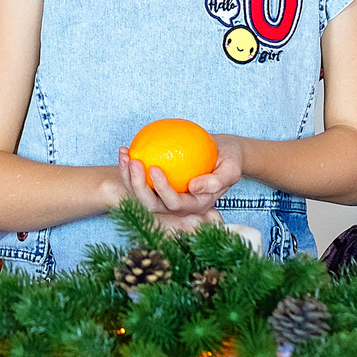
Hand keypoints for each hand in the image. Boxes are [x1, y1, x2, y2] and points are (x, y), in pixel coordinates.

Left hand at [106, 149, 227, 230]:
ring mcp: (165, 196)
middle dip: (137, 186)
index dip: (162, 190)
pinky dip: (129, 166)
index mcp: (195, 206)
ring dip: (127, 176)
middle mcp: (178, 206)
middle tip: (134, 161)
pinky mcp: (157, 185)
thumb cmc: (229, 160)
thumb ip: (217, 181)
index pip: (174, 204)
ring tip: (125, 154)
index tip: (154, 167)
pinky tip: (125, 149)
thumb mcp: (231, 169)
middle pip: (151, 204)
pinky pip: (140, 178)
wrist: (223, 152)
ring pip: (141, 193)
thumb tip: (194, 187)